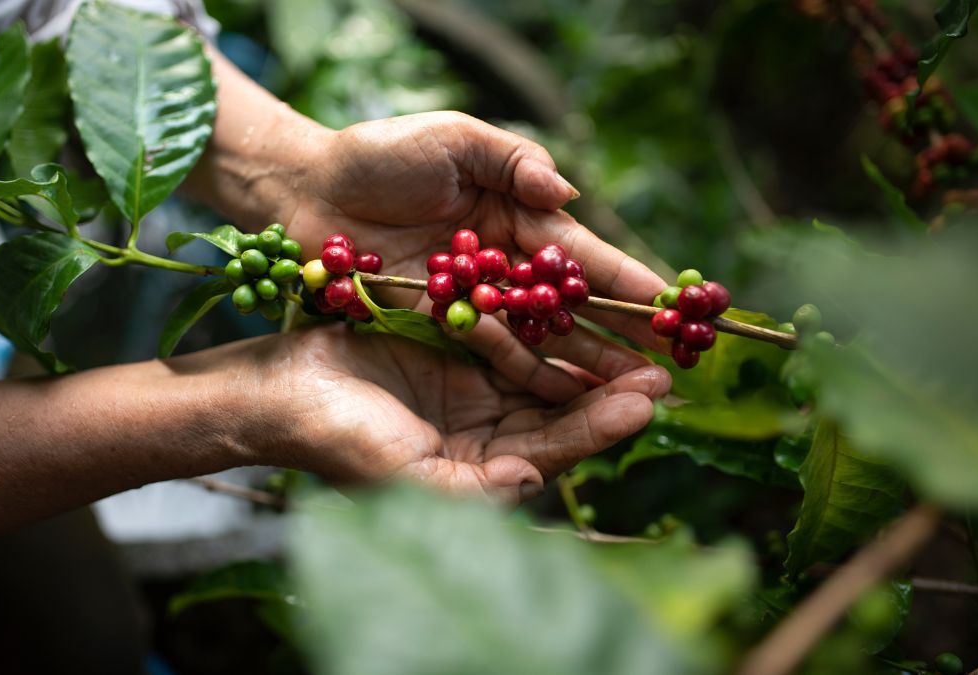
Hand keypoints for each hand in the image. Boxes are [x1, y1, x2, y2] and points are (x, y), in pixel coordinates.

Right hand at [245, 324, 669, 502]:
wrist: (279, 390)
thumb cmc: (337, 441)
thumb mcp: (406, 478)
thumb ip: (475, 490)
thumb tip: (537, 484)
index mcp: (478, 471)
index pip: (552, 451)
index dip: (599, 427)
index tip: (646, 402)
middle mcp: (483, 433)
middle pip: (559, 412)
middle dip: (609, 391)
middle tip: (664, 369)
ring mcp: (469, 388)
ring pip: (542, 371)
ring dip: (587, 353)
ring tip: (637, 333)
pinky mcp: (452, 344)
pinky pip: (508, 332)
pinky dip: (542, 320)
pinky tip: (577, 300)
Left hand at [281, 112, 667, 399]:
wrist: (306, 190)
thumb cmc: (378, 155)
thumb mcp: (450, 138)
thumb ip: (511, 159)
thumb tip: (566, 191)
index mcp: (517, 216)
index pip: (582, 255)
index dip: (626, 280)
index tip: (671, 307)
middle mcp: (503, 265)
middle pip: (571, 308)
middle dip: (620, 338)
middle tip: (667, 372)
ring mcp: (473, 302)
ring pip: (540, 339)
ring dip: (584, 367)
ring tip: (630, 398)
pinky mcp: (439, 327)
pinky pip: (489, 355)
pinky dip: (527, 375)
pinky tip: (564, 401)